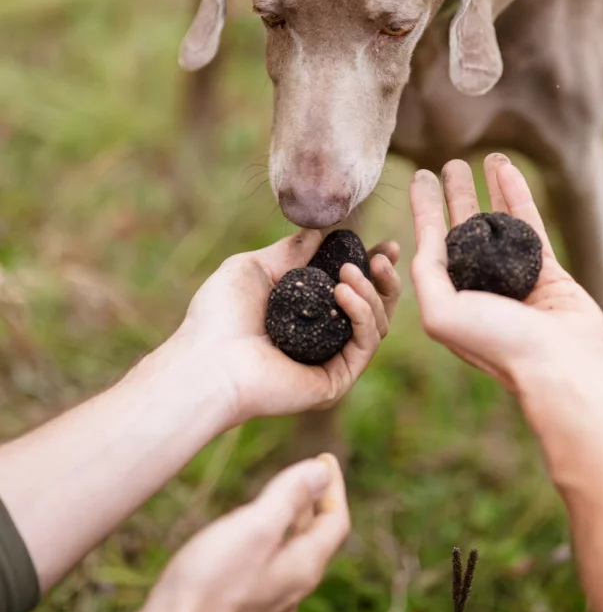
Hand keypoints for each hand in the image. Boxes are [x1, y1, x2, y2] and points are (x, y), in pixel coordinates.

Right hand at [134, 454, 349, 611]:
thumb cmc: (208, 586)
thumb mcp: (254, 527)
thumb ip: (290, 496)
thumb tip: (322, 472)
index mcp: (303, 568)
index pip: (335, 522)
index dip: (334, 487)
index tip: (325, 458)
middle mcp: (292, 592)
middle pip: (313, 540)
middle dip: (312, 503)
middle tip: (302, 473)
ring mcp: (265, 609)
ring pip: (287, 557)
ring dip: (287, 525)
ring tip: (272, 500)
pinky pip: (264, 573)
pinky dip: (264, 546)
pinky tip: (241, 543)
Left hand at [171, 230, 400, 425]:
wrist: (208, 361)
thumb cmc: (219, 316)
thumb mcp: (254, 268)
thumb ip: (289, 251)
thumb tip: (319, 231)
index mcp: (305, 313)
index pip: (351, 289)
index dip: (372, 267)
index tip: (385, 246)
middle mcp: (322, 338)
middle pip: (374, 308)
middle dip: (384, 280)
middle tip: (384, 255)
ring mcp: (331, 360)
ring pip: (376, 324)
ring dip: (371, 292)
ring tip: (350, 272)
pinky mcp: (336, 380)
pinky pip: (366, 344)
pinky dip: (363, 314)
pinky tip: (344, 292)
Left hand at [410, 155, 602, 430]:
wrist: (562, 367)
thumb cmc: (499, 345)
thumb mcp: (443, 314)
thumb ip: (428, 276)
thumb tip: (424, 244)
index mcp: (450, 301)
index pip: (431, 245)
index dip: (424, 209)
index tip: (418, 177)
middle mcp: (480, 289)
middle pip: (462, 232)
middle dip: (454, 197)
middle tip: (448, 164)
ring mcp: (515, 280)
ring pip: (498, 225)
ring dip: (487, 191)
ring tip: (482, 157)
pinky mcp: (549, 274)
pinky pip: (530, 226)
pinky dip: (518, 196)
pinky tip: (507, 170)